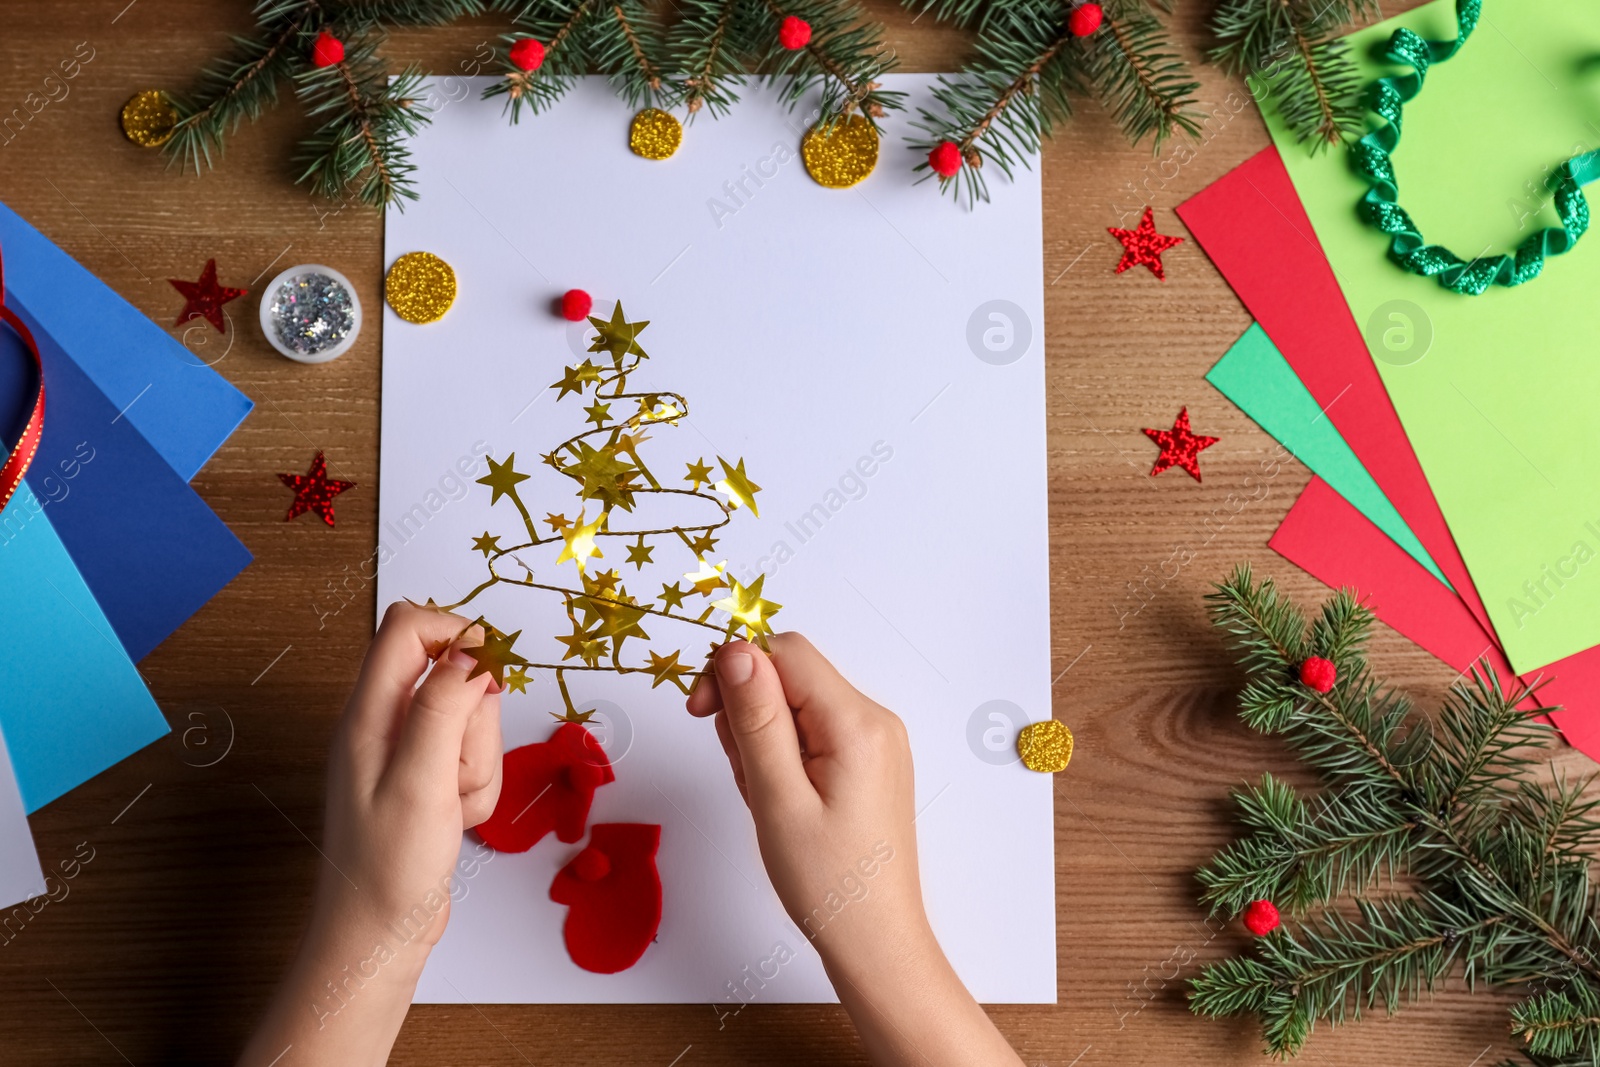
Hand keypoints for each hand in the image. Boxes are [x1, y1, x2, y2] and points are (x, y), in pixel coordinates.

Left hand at [314, 602, 502, 950]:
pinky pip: (474, 757)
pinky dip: (478, 787)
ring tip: (453, 804)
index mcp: (368, 715)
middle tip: (456, 769)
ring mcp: (407, 752)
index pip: (408, 627)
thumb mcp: (420, 782)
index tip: (488, 671)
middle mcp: (384, 724)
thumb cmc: (386, 869)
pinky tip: (455, 819)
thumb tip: (466, 649)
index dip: (455, 632)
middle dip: (477, 721)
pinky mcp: (428, 778)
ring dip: (480, 761)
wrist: (377, 934)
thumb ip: (442, 708)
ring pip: (471, 718)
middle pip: (453, 675)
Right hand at [687, 634, 924, 971]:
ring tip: (766, 800)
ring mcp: (875, 742)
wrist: (875, 941)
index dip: (733, 670)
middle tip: (745, 778)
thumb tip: (736, 651)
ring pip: (795, 707)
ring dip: (761, 743)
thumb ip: (756, 719)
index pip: (785, 651)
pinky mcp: (867, 762)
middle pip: (789, 676)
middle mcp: (875, 721)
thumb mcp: (777, 798)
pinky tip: (780, 802)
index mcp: (857, 724)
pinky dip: (782, 759)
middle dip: (748, 716)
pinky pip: (811, 734)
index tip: (701, 712)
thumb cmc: (829, 884)